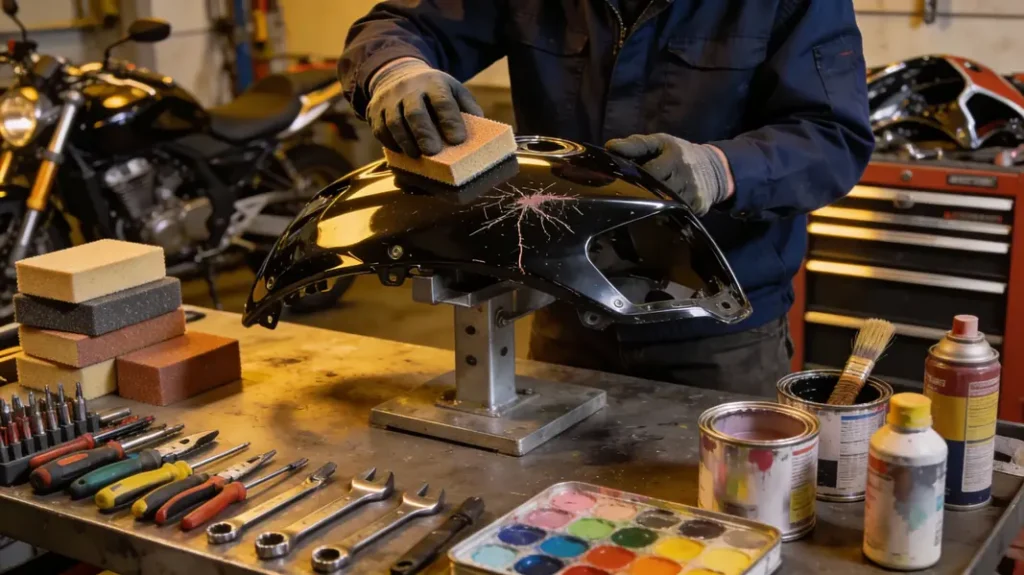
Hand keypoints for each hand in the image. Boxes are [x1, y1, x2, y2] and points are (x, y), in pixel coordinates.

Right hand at [367, 58, 483, 157]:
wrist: (396, 74)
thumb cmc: (433, 92)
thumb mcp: (453, 90)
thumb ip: (467, 108)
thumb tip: (481, 134)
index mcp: (434, 83)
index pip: (442, 101)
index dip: (450, 120)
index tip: (458, 139)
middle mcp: (409, 89)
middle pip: (415, 112)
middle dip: (424, 133)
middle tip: (433, 151)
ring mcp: (389, 100)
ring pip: (395, 123)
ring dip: (406, 142)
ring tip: (417, 155)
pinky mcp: (375, 111)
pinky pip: (381, 130)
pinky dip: (392, 143)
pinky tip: (403, 151)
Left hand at [606, 133, 733, 215]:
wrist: (715, 169)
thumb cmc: (680, 154)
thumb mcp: (660, 142)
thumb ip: (636, 144)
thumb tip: (609, 147)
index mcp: (674, 158)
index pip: (648, 171)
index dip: (634, 177)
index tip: (621, 179)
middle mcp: (684, 178)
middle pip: (655, 192)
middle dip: (639, 194)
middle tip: (624, 196)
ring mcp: (691, 196)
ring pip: (663, 207)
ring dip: (649, 207)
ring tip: (635, 206)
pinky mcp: (697, 209)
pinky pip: (675, 216)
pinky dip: (662, 216)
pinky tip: (651, 214)